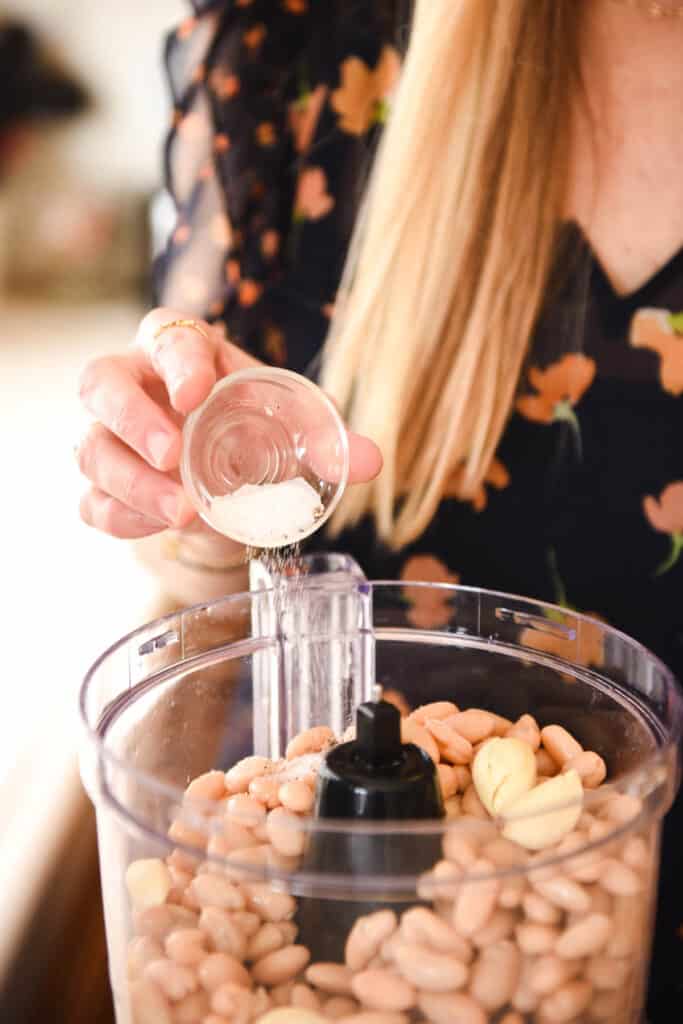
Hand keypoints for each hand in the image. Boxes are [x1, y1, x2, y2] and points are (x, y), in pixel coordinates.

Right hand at [76, 307, 381, 538]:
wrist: (226, 478)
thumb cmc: (253, 428)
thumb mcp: (291, 427)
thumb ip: (328, 439)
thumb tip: (372, 461)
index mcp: (182, 351)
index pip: (168, 337)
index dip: (178, 362)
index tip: (197, 394)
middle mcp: (134, 384)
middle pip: (101, 383)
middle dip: (133, 419)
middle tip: (174, 455)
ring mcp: (110, 436)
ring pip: (91, 449)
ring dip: (132, 483)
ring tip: (183, 512)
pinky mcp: (105, 485)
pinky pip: (93, 502)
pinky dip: (125, 518)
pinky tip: (162, 526)